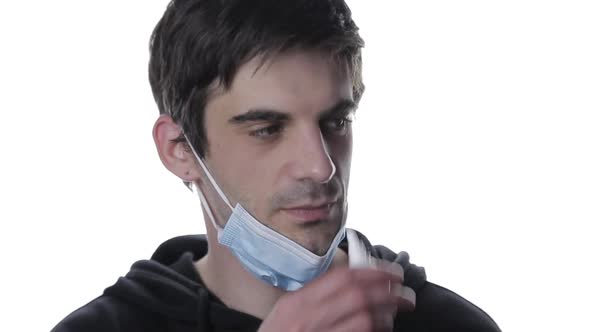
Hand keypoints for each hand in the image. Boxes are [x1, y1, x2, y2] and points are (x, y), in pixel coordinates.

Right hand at [258, 262, 415, 331]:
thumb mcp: (286, 312)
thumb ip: (313, 297)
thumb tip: (347, 284)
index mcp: (297, 302)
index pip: (341, 278)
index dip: (372, 271)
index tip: (390, 271)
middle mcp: (308, 316)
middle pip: (357, 294)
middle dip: (387, 289)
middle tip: (404, 289)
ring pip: (363, 317)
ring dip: (386, 311)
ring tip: (398, 308)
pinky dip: (375, 329)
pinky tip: (384, 326)